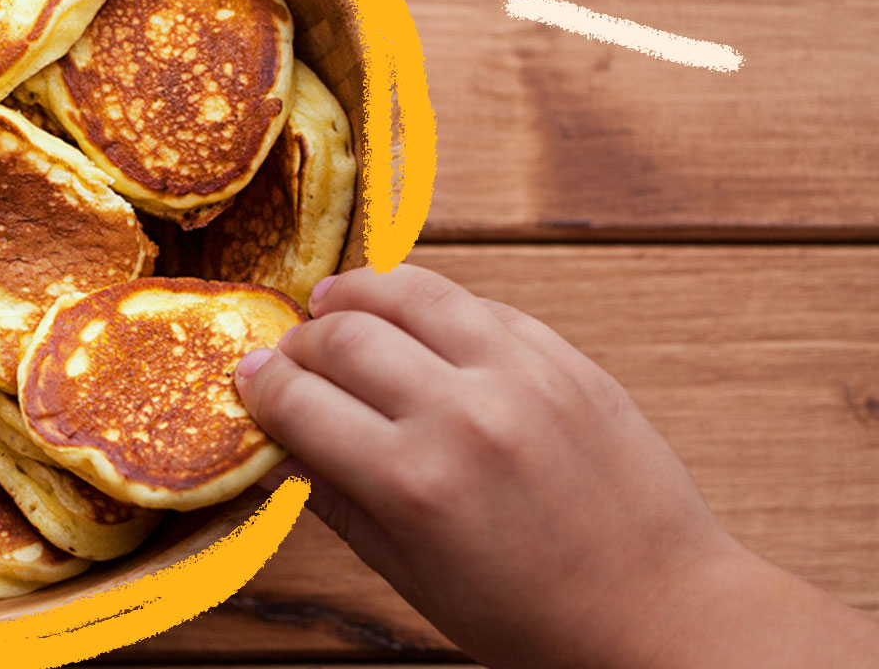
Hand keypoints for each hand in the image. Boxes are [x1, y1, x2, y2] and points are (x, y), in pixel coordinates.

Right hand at [234, 264, 739, 668]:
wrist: (662, 612)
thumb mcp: (413, 578)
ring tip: (334, 305)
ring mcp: (521, 377)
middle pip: (343, 335)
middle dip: (299, 340)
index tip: (247, 379)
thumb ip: (340, 501)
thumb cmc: (536, 618)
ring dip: (357, 293)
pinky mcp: (565, 360)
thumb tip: (282, 443)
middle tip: (290, 354)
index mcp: (414, 483)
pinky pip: (479, 304)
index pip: (298, 400)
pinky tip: (415, 324)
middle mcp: (464, 415)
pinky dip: (432, 306)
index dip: (258, 385)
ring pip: (411, 291)